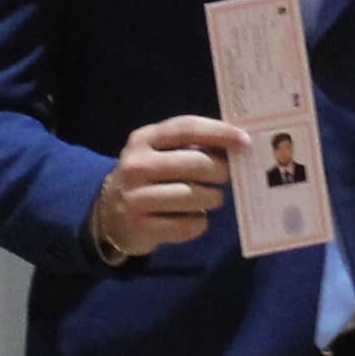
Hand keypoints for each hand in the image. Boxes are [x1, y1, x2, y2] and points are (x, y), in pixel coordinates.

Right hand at [88, 117, 246, 260]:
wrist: (110, 215)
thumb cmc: (149, 177)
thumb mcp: (161, 153)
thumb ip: (193, 145)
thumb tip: (237, 143)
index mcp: (144, 139)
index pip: (186, 128)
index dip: (219, 132)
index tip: (245, 141)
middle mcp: (135, 165)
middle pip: (195, 163)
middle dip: (221, 170)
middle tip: (229, 176)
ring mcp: (135, 197)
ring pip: (193, 196)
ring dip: (213, 198)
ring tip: (212, 198)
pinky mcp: (140, 228)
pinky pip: (186, 225)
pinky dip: (199, 222)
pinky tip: (195, 218)